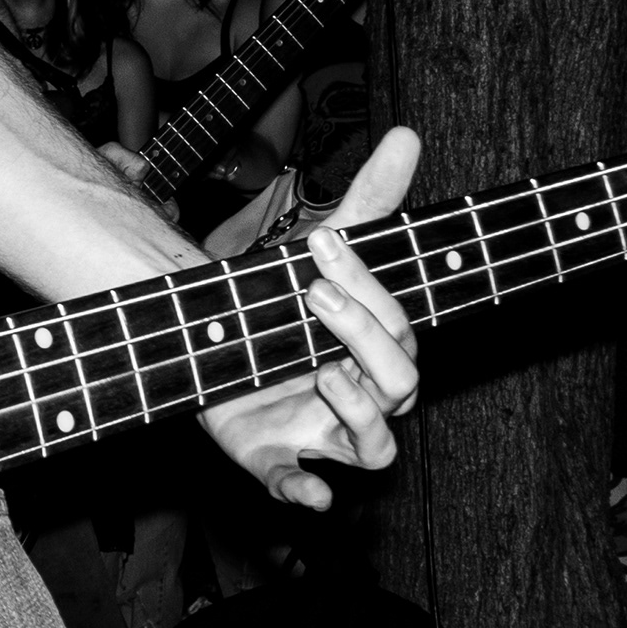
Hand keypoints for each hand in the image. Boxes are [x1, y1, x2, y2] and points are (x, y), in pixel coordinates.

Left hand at [200, 126, 422, 510]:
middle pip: (401, 384)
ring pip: (377, 449)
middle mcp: (364, 396)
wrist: (217, 338)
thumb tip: (410, 133)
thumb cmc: (284, 299)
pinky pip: (302, 491)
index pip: (402, 328)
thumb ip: (368, 201)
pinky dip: (305, 494)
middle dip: (364, 337)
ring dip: (357, 412)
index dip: (372, 292)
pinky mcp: (275, 461)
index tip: (323, 243)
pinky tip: (307, 493)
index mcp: (380, 348)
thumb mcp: (322, 251)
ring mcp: (323, 434)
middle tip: (312, 294)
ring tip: (323, 373)